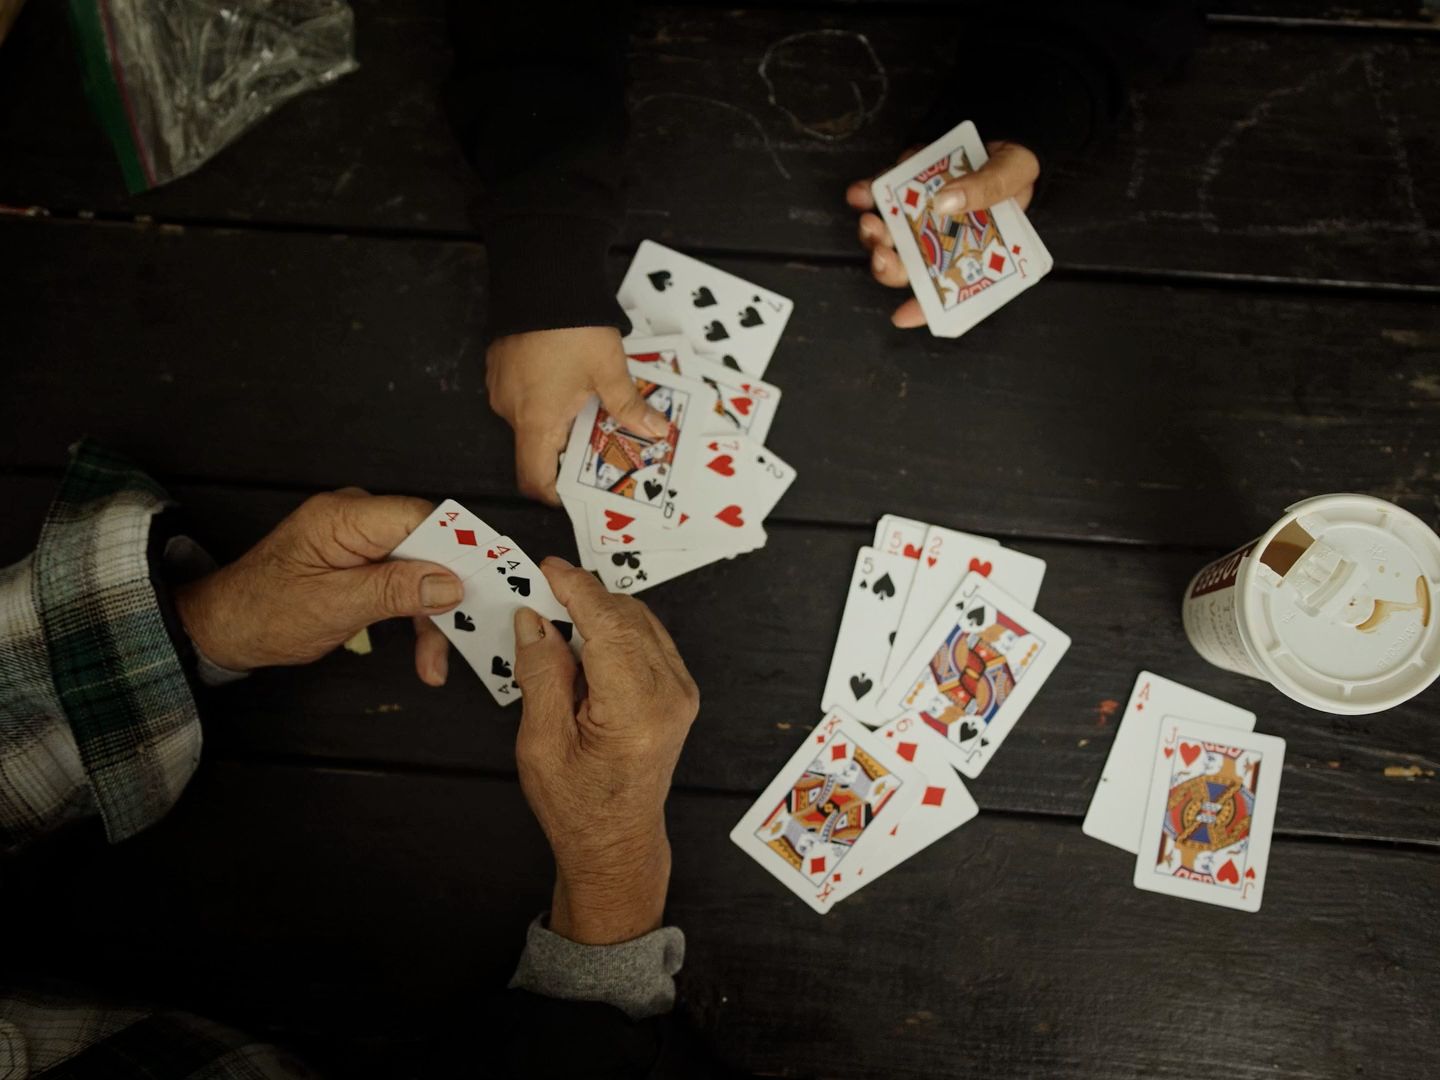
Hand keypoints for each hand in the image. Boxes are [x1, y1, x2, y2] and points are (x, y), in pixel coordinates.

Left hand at [174, 488, 463, 685]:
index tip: (490, 580)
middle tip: (470, 632)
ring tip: (434, 663)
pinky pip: (405, 581)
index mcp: (345, 517)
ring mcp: (360, 540)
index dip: (461, 548)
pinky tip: (424, 653)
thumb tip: (450, 582)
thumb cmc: (263, 613)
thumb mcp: (333, 607)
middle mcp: (357, 519)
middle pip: (428, 545)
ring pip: (421, 569)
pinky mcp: (363, 561)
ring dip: (432, 616)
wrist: (223, 629)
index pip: (422, 517)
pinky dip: (415, 616)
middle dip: (448, 593)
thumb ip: (394, 590)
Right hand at [486, 327, 669, 504]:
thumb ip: (629, 407)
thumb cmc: (573, 327)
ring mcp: (501, 386)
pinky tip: (569, 378)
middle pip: (537, 447)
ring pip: (531, 418)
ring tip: (591, 402)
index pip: (534, 478)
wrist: (541, 275)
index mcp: (536, 421)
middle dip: (568, 447)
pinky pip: (522, 394)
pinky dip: (544, 396)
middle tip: (601, 438)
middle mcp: (511, 410)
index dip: (554, 493)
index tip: (577, 490)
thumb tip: (654, 430)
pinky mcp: (500, 365)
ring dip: (558, 418)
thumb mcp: (610, 371)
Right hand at [512, 557, 699, 944]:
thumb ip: (541, 674)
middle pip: (626, 615)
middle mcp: (669, 695)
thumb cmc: (578, 806)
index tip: (547, 569)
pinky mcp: (680, 692)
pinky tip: (585, 644)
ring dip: (599, 612)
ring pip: (639, 621)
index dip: (574, 588)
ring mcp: (681, 692)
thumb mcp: (540, 743)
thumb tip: (535, 620)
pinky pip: (648, 639)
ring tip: (557, 623)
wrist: (616, 842)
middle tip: (539, 594)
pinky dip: (615, 629)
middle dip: (582, 596)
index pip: (608, 623)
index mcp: (635, 709)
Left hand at [846, 140, 1039, 327]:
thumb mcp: (1013, 175)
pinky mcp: (904, 182)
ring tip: (870, 220)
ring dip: (873, 234)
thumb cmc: (1014, 163)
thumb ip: (986, 189)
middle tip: (884, 253)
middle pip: (908, 264)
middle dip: (889, 265)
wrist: (1004, 125)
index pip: (946, 287)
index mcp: (971, 249)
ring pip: (887, 235)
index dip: (923, 306)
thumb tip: (946, 202)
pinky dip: (866, 193)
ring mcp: (918, 212)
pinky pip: (880, 193)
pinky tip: (860, 193)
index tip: (901, 316)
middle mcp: (940, 237)